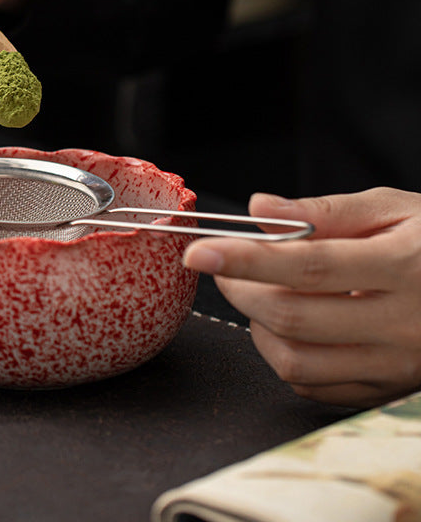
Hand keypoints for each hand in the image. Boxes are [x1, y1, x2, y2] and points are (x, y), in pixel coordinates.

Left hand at [183, 188, 420, 407]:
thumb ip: (326, 210)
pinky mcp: (388, 390)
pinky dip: (283, 356)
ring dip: (257, 326)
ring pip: (296, 362)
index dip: (245, 260)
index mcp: (403, 267)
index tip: (200, 251)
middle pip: (292, 317)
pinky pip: (314, 387)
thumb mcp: (395, 209)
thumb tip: (259, 209)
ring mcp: (397, 365)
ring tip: (257, 293)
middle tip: (223, 265)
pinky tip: (286, 324)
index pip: (307, 266)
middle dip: (239, 289)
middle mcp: (402, 324)